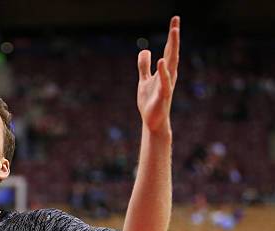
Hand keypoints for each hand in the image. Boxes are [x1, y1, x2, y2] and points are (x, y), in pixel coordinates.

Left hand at [137, 16, 179, 133]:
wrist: (152, 121)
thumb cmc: (150, 102)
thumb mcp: (144, 80)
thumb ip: (144, 66)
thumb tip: (145, 50)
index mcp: (165, 71)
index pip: (169, 50)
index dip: (171, 35)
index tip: (175, 19)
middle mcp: (169, 75)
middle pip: (172, 52)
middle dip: (174, 37)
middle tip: (176, 20)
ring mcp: (167, 85)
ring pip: (171, 64)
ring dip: (172, 48)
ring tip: (173, 32)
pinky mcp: (162, 96)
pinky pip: (164, 82)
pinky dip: (163, 72)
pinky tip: (161, 61)